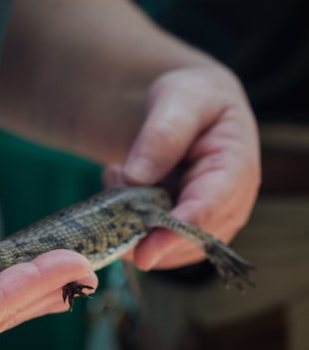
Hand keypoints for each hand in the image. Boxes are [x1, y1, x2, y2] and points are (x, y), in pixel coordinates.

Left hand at [104, 65, 260, 270]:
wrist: (188, 109)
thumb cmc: (189, 99)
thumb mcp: (179, 100)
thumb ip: (162, 135)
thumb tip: (137, 177)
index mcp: (236, 167)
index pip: (208, 210)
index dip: (175, 233)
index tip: (143, 250)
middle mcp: (230, 203)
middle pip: (188, 240)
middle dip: (143, 225)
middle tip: (114, 178)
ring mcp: (209, 221)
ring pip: (169, 249)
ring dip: (133, 223)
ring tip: (117, 174)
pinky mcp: (186, 229)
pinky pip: (156, 244)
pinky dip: (130, 225)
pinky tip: (120, 185)